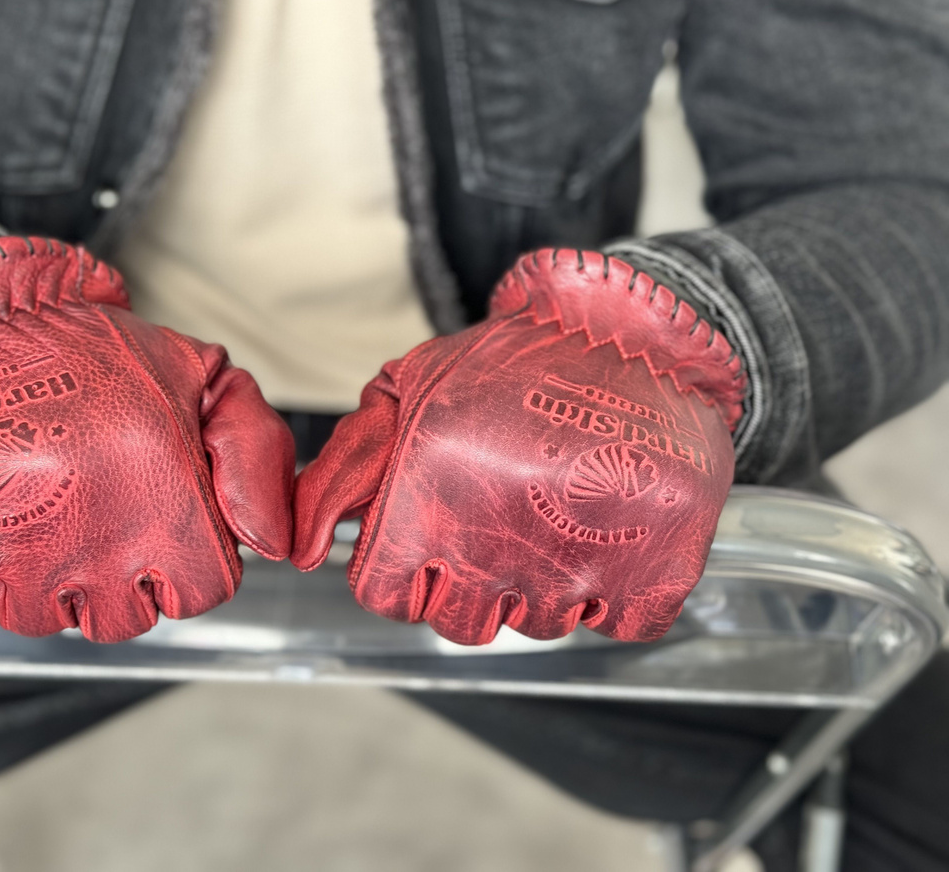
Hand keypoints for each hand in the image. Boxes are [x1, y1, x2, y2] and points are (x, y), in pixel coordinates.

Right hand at [0, 236, 293, 641]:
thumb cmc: (85, 350)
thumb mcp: (200, 377)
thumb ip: (257, 455)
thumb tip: (276, 541)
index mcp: (165, 499)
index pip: (199, 592)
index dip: (179, 560)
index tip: (152, 524)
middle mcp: (92, 538)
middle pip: (120, 618)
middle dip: (109, 574)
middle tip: (84, 507)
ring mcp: (7, 553)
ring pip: (38, 618)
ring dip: (33, 574)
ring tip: (26, 499)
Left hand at [293, 249, 743, 644]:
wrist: (632, 329)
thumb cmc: (512, 359)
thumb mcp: (408, 390)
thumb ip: (345, 470)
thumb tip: (301, 548)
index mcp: (429, 502)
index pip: (385, 596)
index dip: (400, 571)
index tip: (427, 544)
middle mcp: (496, 547)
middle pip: (459, 623)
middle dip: (468, 583)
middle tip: (497, 524)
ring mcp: (577, 566)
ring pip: (538, 625)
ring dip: (542, 583)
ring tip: (556, 514)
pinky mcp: (653, 570)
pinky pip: (618, 625)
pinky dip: (614, 594)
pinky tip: (606, 535)